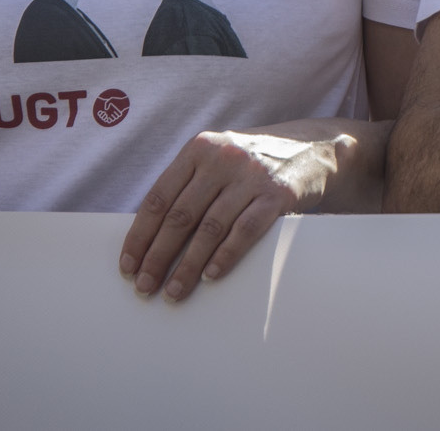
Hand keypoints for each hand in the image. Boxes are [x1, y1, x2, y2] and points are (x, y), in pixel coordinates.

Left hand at [120, 131, 337, 300]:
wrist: (311, 148)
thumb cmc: (253, 162)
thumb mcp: (217, 158)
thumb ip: (188, 185)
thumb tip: (150, 236)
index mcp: (198, 149)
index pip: (158, 198)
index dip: (140, 235)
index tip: (128, 266)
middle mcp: (221, 159)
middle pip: (180, 216)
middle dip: (158, 257)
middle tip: (145, 286)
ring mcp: (250, 176)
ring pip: (210, 228)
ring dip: (188, 266)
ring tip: (173, 291)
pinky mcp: (277, 194)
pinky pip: (245, 231)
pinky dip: (224, 256)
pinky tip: (210, 276)